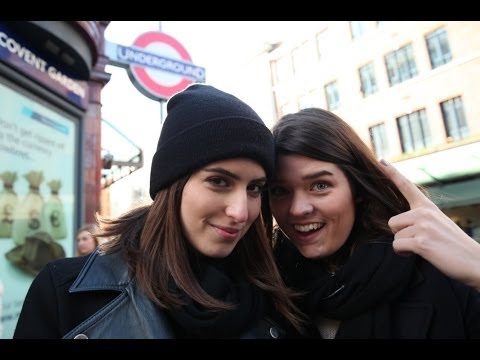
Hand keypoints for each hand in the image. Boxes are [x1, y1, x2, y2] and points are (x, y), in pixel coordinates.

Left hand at [379, 159, 479, 289]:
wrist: (475, 262)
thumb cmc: (453, 246)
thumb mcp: (437, 224)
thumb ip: (419, 218)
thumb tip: (397, 224)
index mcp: (428, 207)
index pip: (406, 186)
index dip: (391, 173)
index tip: (381, 160)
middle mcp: (424, 212)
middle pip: (392, 222)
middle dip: (402, 235)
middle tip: (423, 241)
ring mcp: (423, 226)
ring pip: (395, 236)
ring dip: (406, 245)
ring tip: (427, 248)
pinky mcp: (421, 241)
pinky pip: (397, 246)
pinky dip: (405, 254)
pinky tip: (423, 253)